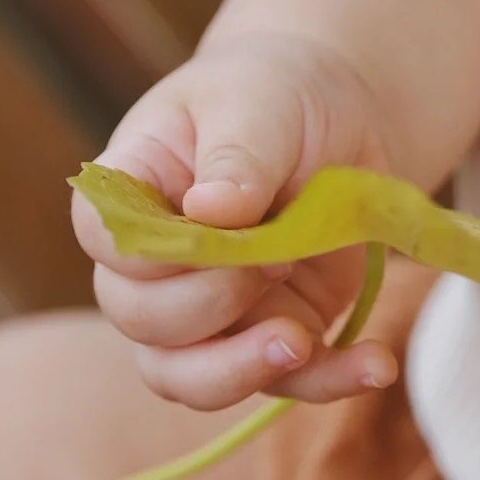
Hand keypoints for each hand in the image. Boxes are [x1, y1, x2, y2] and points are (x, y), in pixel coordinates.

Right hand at [72, 39, 400, 410]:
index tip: (225, 227)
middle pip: (141, 321)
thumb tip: (211, 211)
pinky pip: (282, 383)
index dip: (154, 255)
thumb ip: (237, 154)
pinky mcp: (267, 335)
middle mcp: (153, 266)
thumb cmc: (277, 97)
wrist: (340, 119)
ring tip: (302, 343)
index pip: (105, 240)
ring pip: (189, 378)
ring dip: (243, 372)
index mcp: (131, 193)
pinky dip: (327, 381)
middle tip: (273, 264)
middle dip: (205, 309)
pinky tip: (374, 364)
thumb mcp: (260, 102)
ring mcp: (206, 312)